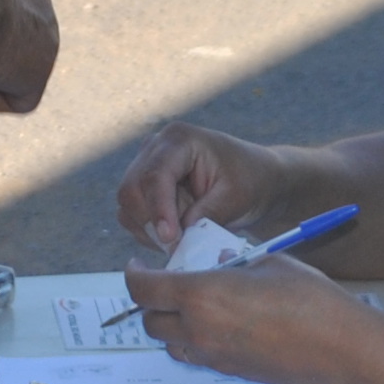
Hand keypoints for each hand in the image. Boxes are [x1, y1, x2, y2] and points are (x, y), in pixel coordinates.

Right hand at [114, 120, 289, 252]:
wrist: (254, 179)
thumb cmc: (249, 180)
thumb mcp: (235, 198)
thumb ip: (205, 215)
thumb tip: (174, 238)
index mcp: (180, 140)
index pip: (155, 175)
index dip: (158, 209)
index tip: (169, 238)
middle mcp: (155, 147)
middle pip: (132, 190)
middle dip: (152, 222)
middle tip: (180, 243)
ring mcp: (146, 164)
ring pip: (128, 205)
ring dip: (150, 228)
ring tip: (185, 234)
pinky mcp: (144, 185)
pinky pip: (132, 214)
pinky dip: (148, 231)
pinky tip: (176, 233)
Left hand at [122, 250, 371, 383]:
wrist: (339, 347)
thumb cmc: (308, 298)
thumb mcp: (269, 262)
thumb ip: (236, 261)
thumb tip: (224, 259)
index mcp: (201, 296)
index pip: (144, 290)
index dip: (135, 276)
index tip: (139, 267)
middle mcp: (199, 330)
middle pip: (150, 321)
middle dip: (153, 302)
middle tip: (170, 285)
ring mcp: (213, 356)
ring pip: (171, 343)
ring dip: (172, 324)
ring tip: (195, 306)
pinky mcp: (231, 371)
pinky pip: (197, 356)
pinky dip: (195, 341)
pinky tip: (222, 325)